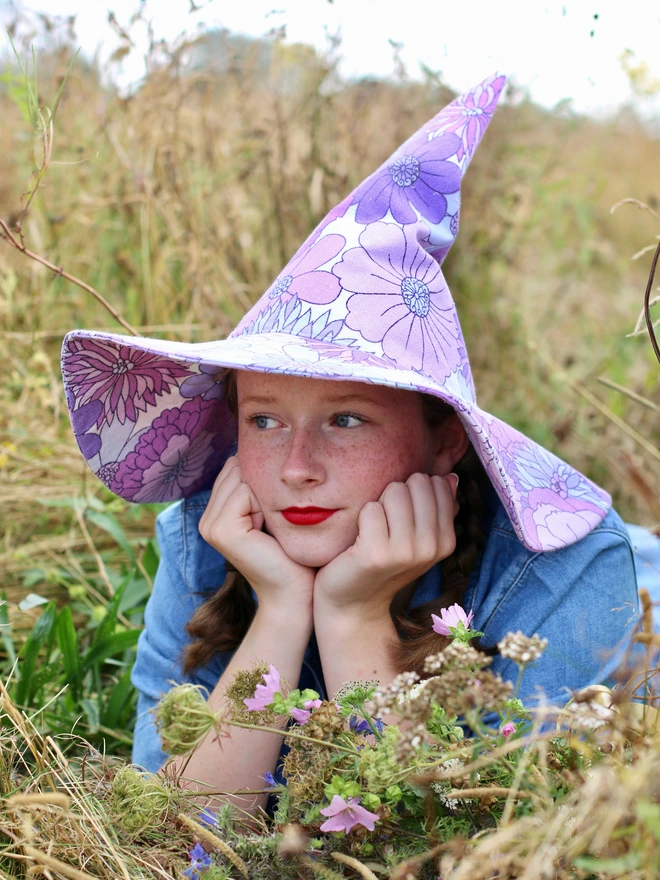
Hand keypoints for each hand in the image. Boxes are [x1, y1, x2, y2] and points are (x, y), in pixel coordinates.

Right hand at [198, 457, 314, 609]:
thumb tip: (261, 447)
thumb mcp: (272, 512)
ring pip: (242, 477)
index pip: (236, 466)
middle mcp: (206, 518)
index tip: (273, 514)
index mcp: (215, 512)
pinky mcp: (221, 530)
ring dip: (266, 494)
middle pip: (237, 468)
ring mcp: (210, 525)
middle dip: (263, 484)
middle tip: (273, 521)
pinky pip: (245, 491)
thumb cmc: (292, 552)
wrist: (295, 592)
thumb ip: (259, 486)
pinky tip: (268, 531)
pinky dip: (264, 505)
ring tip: (271, 526)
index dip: (263, 480)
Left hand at [313, 472, 458, 619]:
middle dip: (397, 494)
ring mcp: (405, 552)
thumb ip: (437, 507)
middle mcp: (431, 547)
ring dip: (379, 504)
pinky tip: (360, 540)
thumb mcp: (418, 538)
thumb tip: (451, 477)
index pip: (437, 483)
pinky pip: (370, 508)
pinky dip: (361, 518)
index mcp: (446, 541)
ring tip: (374, 530)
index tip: (403, 516)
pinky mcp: (376, 554)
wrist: (354, 603)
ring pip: (394, 491)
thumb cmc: (384, 562)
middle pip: (416, 483)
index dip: (414, 491)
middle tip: (386, 523)